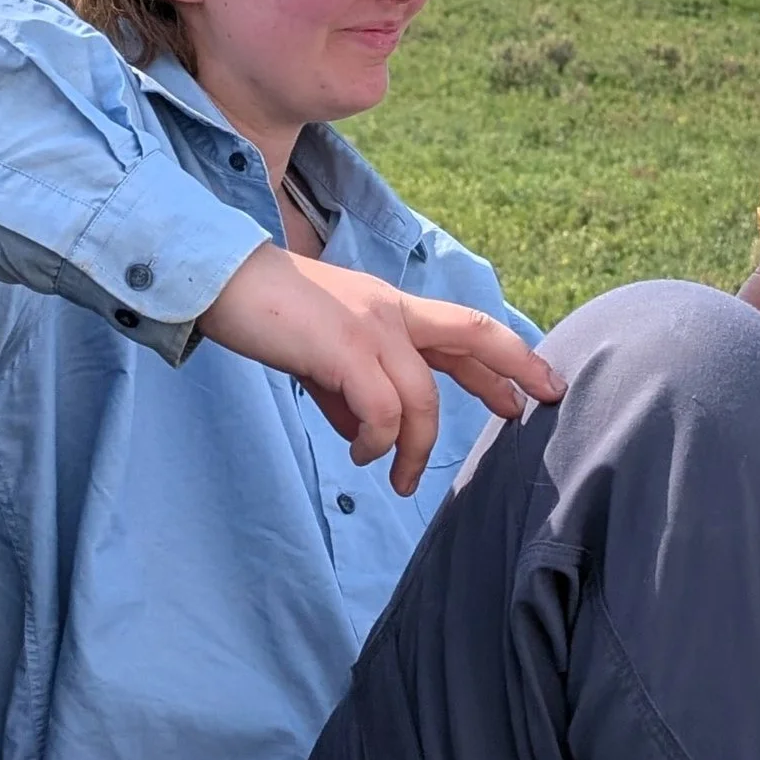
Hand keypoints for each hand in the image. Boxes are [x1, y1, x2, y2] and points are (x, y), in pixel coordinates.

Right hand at [201, 243, 564, 493]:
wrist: (222, 280)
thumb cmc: (267, 315)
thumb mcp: (323, 356)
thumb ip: (351, 392)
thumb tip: (368, 437)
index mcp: (390, 309)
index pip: (463, 331)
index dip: (504, 359)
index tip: (534, 387)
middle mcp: (392, 312)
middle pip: (475, 334)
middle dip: (515, 368)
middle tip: (538, 405)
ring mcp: (372, 327)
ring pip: (422, 398)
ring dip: (415, 448)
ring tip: (398, 479)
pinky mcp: (345, 348)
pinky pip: (383, 411)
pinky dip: (377, 442)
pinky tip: (362, 455)